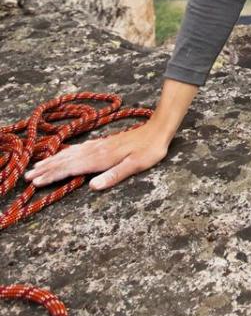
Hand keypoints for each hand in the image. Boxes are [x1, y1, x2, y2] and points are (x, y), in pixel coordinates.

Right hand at [24, 122, 170, 191]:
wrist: (158, 129)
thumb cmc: (150, 150)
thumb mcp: (136, 165)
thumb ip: (114, 175)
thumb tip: (92, 186)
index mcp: (101, 158)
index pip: (71, 168)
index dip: (53, 175)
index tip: (35, 182)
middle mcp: (96, 150)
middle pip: (66, 160)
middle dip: (47, 169)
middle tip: (27, 176)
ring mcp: (100, 145)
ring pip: (71, 153)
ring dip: (54, 160)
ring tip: (38, 166)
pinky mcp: (105, 143)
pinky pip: (80, 148)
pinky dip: (67, 152)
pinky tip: (64, 153)